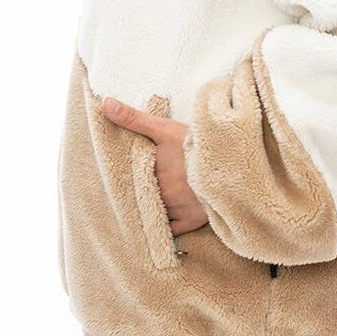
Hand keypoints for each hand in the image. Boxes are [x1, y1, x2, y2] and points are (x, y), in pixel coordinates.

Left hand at [101, 97, 209, 235]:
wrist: (231, 160)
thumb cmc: (194, 142)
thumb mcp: (163, 127)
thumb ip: (133, 118)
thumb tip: (105, 104)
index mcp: (152, 173)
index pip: (130, 182)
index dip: (127, 180)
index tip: (124, 179)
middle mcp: (162, 195)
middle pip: (143, 198)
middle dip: (140, 194)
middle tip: (139, 188)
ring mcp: (176, 209)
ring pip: (154, 214)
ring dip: (152, 209)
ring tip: (153, 202)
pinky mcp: (192, 220)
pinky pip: (171, 230)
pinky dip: (166, 226)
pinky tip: (163, 219)